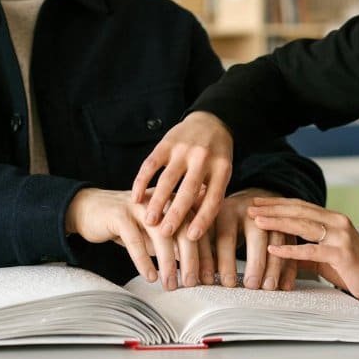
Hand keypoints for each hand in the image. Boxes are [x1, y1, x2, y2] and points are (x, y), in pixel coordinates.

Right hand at [65, 188, 201, 290]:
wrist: (90, 209)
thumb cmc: (129, 224)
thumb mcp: (156, 233)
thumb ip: (177, 243)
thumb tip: (201, 266)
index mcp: (174, 201)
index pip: (197, 227)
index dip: (205, 252)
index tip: (210, 277)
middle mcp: (160, 199)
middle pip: (184, 228)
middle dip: (191, 258)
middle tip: (192, 283)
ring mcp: (139, 205)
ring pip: (161, 234)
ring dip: (168, 263)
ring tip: (171, 285)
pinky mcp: (119, 214)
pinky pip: (134, 239)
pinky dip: (144, 260)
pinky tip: (150, 277)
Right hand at [131, 111, 233, 241]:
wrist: (210, 120)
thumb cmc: (216, 156)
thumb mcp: (222, 173)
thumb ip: (212, 195)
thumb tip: (200, 231)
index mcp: (222, 168)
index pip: (213, 198)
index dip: (203, 219)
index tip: (191, 238)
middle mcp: (203, 157)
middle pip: (189, 190)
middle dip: (176, 214)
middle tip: (165, 233)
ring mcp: (184, 148)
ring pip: (168, 179)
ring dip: (157, 201)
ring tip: (149, 221)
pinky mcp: (166, 142)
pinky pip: (151, 164)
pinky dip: (142, 182)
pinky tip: (136, 197)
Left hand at [207, 189, 296, 290]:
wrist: (246, 200)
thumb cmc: (220, 221)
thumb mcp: (206, 227)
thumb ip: (199, 248)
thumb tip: (189, 276)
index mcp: (226, 210)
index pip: (226, 236)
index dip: (226, 261)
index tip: (227, 283)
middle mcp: (250, 211)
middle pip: (256, 235)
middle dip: (255, 262)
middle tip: (252, 286)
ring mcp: (271, 217)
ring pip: (277, 240)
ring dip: (274, 266)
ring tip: (269, 287)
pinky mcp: (285, 227)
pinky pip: (291, 247)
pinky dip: (289, 267)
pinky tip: (285, 284)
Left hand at [247, 198, 358, 310]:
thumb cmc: (352, 271)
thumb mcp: (324, 256)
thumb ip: (304, 250)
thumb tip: (278, 250)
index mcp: (333, 219)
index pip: (301, 206)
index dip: (278, 203)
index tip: (258, 201)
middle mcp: (337, 222)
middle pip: (299, 211)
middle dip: (273, 208)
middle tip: (251, 206)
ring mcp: (341, 237)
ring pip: (303, 225)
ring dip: (278, 222)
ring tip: (257, 221)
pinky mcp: (341, 254)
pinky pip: (311, 250)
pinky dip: (290, 249)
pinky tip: (274, 248)